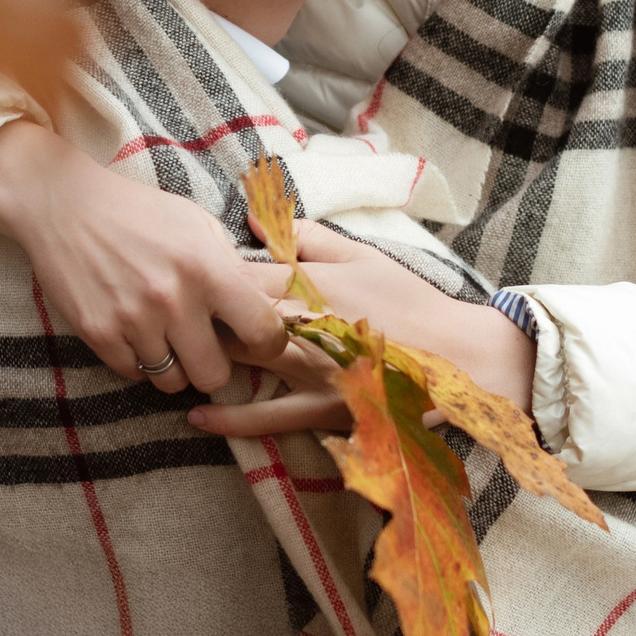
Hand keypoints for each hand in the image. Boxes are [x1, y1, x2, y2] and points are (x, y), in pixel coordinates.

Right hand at [0, 119, 287, 394]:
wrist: (66, 204)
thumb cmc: (139, 211)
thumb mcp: (197, 223)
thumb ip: (231, 266)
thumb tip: (266, 302)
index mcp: (206, 267)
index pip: (263, 331)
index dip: (268, 342)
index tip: (257, 338)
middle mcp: (172, 299)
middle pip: (215, 375)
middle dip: (214, 365)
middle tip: (204, 345)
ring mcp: (132, 320)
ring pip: (172, 382)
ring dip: (174, 366)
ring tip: (166, 336)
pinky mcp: (98, 333)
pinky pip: (134, 374)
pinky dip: (139, 361)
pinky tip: (135, 331)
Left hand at [193, 218, 536, 437]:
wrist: (458, 359)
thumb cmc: (410, 301)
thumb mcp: (360, 255)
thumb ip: (304, 237)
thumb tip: (253, 217)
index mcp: (308, 284)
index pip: (236, 274)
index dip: (205, 271)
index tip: (187, 268)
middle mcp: (301, 328)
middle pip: (228, 318)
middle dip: (199, 313)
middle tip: (177, 307)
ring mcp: (308, 373)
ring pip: (240, 362)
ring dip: (208, 356)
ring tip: (181, 349)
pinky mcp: (321, 410)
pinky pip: (267, 419)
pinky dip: (229, 418)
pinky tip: (196, 415)